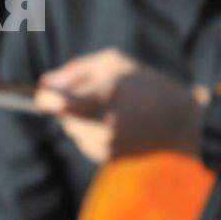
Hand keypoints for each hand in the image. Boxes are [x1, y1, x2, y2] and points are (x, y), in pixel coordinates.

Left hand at [34, 48, 208, 163]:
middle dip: (65, 104)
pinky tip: (112, 123)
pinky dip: (88, 130)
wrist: (179, 122)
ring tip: (106, 107)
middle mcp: (106, 122)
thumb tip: (45, 83)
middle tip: (87, 93)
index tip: (41, 93)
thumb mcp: (113, 62)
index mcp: (109, 94)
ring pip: (70, 128)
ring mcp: (107, 143)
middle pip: (62, 114)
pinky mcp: (107, 157)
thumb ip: (75, 70)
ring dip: (77, 117)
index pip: (62, 102)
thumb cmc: (145, 84)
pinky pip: (81, 140)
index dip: (47, 98)